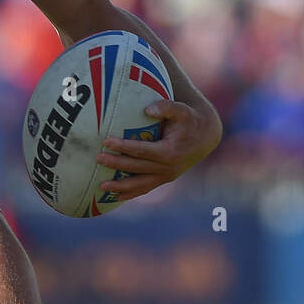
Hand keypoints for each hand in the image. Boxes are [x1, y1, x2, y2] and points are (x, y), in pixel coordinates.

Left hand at [95, 99, 221, 201]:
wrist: (205, 137)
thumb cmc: (189, 120)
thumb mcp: (181, 110)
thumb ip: (166, 107)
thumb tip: (147, 109)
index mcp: (170, 151)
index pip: (142, 150)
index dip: (123, 146)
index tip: (106, 141)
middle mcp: (168, 168)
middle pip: (137, 168)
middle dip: (116, 164)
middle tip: (97, 158)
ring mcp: (166, 176)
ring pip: (140, 184)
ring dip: (120, 187)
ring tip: (100, 187)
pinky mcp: (164, 180)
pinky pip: (145, 189)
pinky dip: (130, 193)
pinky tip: (115, 196)